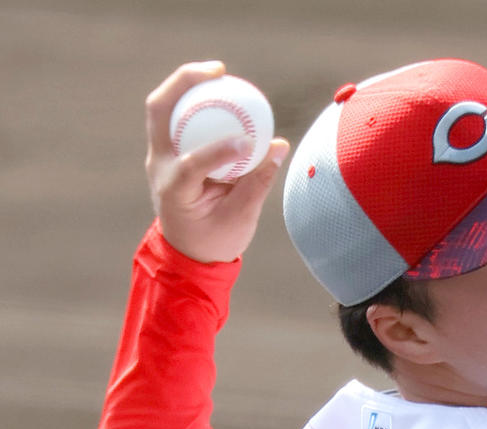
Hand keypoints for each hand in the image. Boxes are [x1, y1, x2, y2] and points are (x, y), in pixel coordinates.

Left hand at [145, 62, 289, 263]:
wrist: (188, 250)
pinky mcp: (167, 146)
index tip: (250, 142)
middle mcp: (159, 165)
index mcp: (174, 192)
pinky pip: (176, 112)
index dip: (219, 150)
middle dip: (185, 83)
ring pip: (163, 105)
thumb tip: (280, 145)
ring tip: (219, 73)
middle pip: (160, 110)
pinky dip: (196, 98)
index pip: (191, 164)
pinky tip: (221, 90)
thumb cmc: (215, 240)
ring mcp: (159, 153)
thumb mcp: (240, 220)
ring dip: (187, 82)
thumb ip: (258, 182)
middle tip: (219, 72)